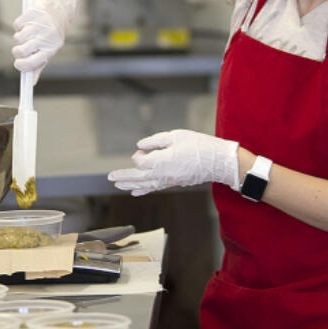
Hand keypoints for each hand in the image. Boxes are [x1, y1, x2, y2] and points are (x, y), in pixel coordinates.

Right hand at [11, 0, 77, 82]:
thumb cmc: (53, 32)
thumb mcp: (50, 49)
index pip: (31, 63)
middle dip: (17, 51)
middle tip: (21, 48)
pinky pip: (16, 25)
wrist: (59, 7)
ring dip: (19, 36)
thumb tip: (31, 82)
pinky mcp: (32, 14)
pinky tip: (27, 23)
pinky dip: (19, 25)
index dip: (21, 65)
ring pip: (17, 38)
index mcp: (50, 49)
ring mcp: (38, 25)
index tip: (18, 64)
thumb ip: (39, 65)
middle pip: (20, 51)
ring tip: (28, 33)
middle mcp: (46, 37)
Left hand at [107, 129, 239, 195]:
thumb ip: (155, 141)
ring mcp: (168, 181)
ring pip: (144, 184)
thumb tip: (140, 146)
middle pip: (138, 177)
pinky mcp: (173, 183)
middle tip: (110, 177)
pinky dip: (143, 190)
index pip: (140, 161)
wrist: (217, 161)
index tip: (144, 149)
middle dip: (123, 176)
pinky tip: (135, 192)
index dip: (139, 155)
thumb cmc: (198, 145)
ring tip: (117, 184)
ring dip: (130, 184)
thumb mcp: (175, 136)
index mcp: (161, 161)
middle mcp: (162, 174)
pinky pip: (154, 188)